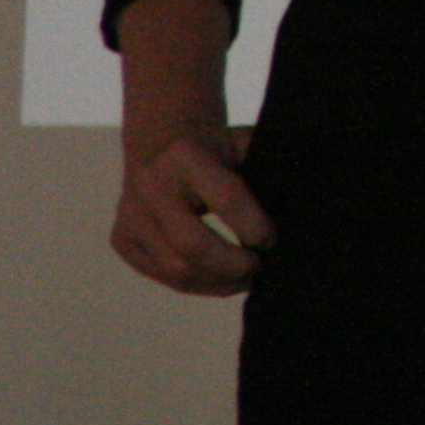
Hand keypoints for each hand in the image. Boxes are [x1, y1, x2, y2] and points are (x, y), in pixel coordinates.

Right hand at [110, 121, 271, 296]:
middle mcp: (151, 187)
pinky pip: (162, 276)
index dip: (254, 226)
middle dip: (234, 265)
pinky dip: (197, 285)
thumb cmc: (217, 146)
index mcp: (187, 155)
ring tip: (247, 278)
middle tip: (261, 266)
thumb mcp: (244, 144)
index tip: (273, 239)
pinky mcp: (122, 239)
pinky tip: (222, 280)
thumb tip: (303, 212)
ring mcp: (130, 216)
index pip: (226, 200)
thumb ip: (267, 174)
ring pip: (176, 269)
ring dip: (218, 283)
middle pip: (193, 246)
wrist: (161, 140)